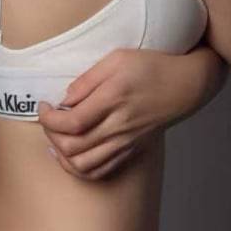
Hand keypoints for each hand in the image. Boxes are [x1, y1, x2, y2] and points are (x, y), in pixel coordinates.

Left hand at [37, 45, 225, 180]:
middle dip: (51, 135)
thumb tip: (65, 100)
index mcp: (113, 99)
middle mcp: (119, 125)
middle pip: (73, 147)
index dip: (48, 119)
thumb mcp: (117, 59)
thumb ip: (87, 79)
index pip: (71, 122)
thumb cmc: (152, 67)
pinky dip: (79, 169)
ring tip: (56, 138)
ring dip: (62, 156)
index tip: (44, 106)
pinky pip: (100, 171)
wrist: (186, 85)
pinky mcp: (131, 150)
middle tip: (49, 119)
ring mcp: (126, 142)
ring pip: (84, 166)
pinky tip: (70, 155)